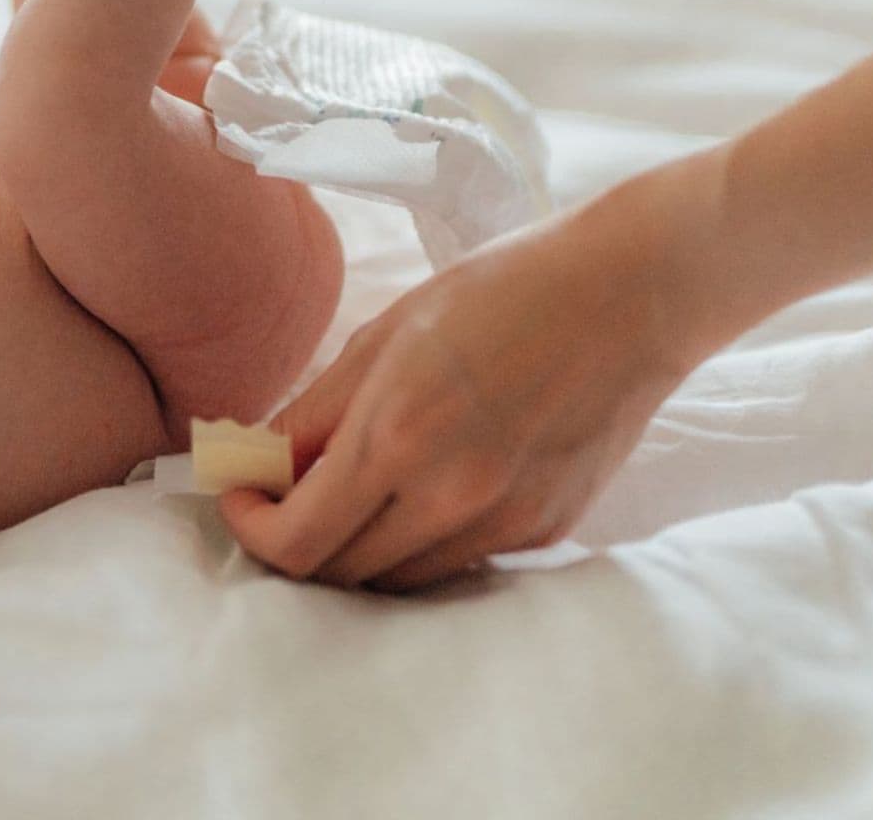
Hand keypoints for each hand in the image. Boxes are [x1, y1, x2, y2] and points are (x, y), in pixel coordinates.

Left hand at [220, 173, 705, 590]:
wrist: (631, 293)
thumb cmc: (499, 291)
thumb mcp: (384, 334)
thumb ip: (314, 413)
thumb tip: (259, 467)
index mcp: (397, 438)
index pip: (296, 542)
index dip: (251, 529)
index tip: (241, 497)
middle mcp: (450, 497)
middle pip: (339, 575)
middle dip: (294, 543)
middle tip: (282, 496)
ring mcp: (504, 524)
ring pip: (396, 580)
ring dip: (355, 549)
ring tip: (348, 491)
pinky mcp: (545, 532)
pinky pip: (456, 564)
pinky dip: (417, 542)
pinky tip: (418, 489)